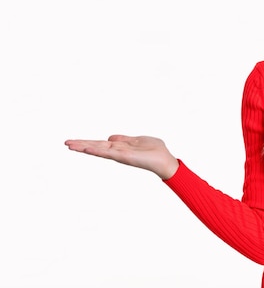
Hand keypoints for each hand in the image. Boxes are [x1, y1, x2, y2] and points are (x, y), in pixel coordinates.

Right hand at [65, 135, 179, 179]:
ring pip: (99, 150)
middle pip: (96, 147)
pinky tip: (88, 148)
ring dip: (85, 147)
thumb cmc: (154, 150)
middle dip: (81, 145)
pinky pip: (109, 153)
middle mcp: (117, 152)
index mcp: (120, 147)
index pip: (100, 144)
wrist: (165, 160)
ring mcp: (120, 155)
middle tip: (65, 143)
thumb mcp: (137, 140)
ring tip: (70, 145)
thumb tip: (110, 138)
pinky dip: (98, 150)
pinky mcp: (124, 157)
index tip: (73, 141)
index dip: (87, 142)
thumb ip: (123, 139)